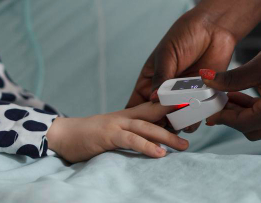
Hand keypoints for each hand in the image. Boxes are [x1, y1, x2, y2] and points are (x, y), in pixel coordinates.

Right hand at [45, 102, 189, 162]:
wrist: (62, 134)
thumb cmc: (88, 136)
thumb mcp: (114, 131)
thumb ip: (134, 132)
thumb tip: (157, 140)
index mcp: (128, 114)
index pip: (155, 108)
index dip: (174, 106)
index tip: (194, 108)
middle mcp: (125, 116)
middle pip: (156, 114)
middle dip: (177, 117)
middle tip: (198, 122)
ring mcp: (116, 123)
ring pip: (147, 126)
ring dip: (167, 135)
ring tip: (184, 145)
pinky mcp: (108, 135)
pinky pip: (131, 139)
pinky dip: (146, 146)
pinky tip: (159, 153)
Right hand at [125, 7, 236, 117]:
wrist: (214, 28)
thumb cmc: (185, 35)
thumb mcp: (167, 55)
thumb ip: (160, 78)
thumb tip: (152, 100)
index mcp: (150, 79)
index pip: (138, 103)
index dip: (136, 115)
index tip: (139, 123)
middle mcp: (165, 91)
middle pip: (156, 117)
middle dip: (157, 123)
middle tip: (162, 123)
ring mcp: (183, 96)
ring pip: (176, 120)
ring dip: (177, 123)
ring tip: (180, 120)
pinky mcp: (202, 97)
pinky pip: (196, 115)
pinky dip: (195, 119)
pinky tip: (196, 115)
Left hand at [202, 13, 260, 140]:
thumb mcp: (256, 66)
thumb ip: (229, 79)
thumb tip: (206, 81)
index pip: (242, 123)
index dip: (223, 116)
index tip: (208, 109)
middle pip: (253, 130)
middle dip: (234, 118)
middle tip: (218, 101)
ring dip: (246, 114)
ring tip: (230, 94)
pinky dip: (259, 110)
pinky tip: (246, 93)